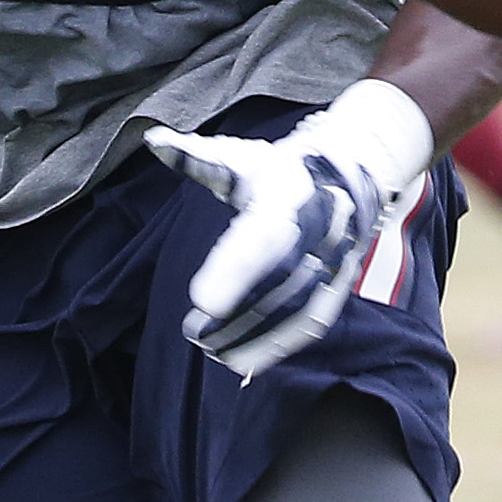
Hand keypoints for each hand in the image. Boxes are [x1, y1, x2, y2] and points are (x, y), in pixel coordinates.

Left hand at [144, 79, 434, 378]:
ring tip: (210, 349)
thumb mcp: (240, 157)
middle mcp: (318, 228)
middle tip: (195, 332)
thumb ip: (195, 156)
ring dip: (253, 334)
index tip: (201, 300)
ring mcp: (333, 260)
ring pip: (296, 308)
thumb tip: (153, 140)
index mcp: (289, 193)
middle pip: (279, 281)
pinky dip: (278, 346)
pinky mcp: (337, 285)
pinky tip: (242, 360)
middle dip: (237, 312)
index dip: (233, 270)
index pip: (261, 236)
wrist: (347, 176)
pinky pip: (311, 323)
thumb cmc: (279, 171)